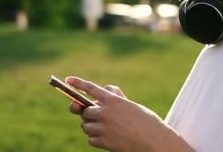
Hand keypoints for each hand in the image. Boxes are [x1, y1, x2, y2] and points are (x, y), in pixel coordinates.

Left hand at [65, 76, 192, 151]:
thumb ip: (116, 97)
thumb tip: (104, 89)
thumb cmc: (146, 122)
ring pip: (85, 126)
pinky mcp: (103, 142)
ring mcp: (103, 128)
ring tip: (106, 129)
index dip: (78, 83)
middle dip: (89, 114)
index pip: (91, 88)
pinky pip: (90, 139)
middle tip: (98, 118)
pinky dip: (96, 139)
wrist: (154, 142)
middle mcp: (105, 112)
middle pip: (85, 111)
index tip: (67, 80)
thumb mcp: (132, 105)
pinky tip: (109, 139)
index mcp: (113, 100)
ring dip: (92, 127)